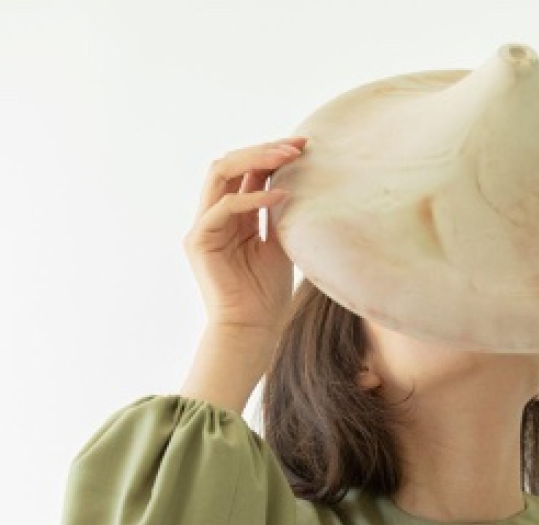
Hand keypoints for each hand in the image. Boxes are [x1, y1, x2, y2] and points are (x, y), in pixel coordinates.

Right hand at [182, 138, 307, 339]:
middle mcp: (214, 214)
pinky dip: (252, 198)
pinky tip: (281, 196)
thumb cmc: (267, 295)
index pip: (246, 171)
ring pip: (220, 173)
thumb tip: (292, 178)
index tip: (303, 145)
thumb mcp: (279, 244)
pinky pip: (224, 206)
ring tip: (286, 157)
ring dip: (254, 160)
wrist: (253, 330)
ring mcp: (203, 225)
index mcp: (232, 215)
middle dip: (263, 149)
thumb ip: (277, 212)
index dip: (271, 154)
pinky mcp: (199, 240)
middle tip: (296, 144)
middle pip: (230, 163)